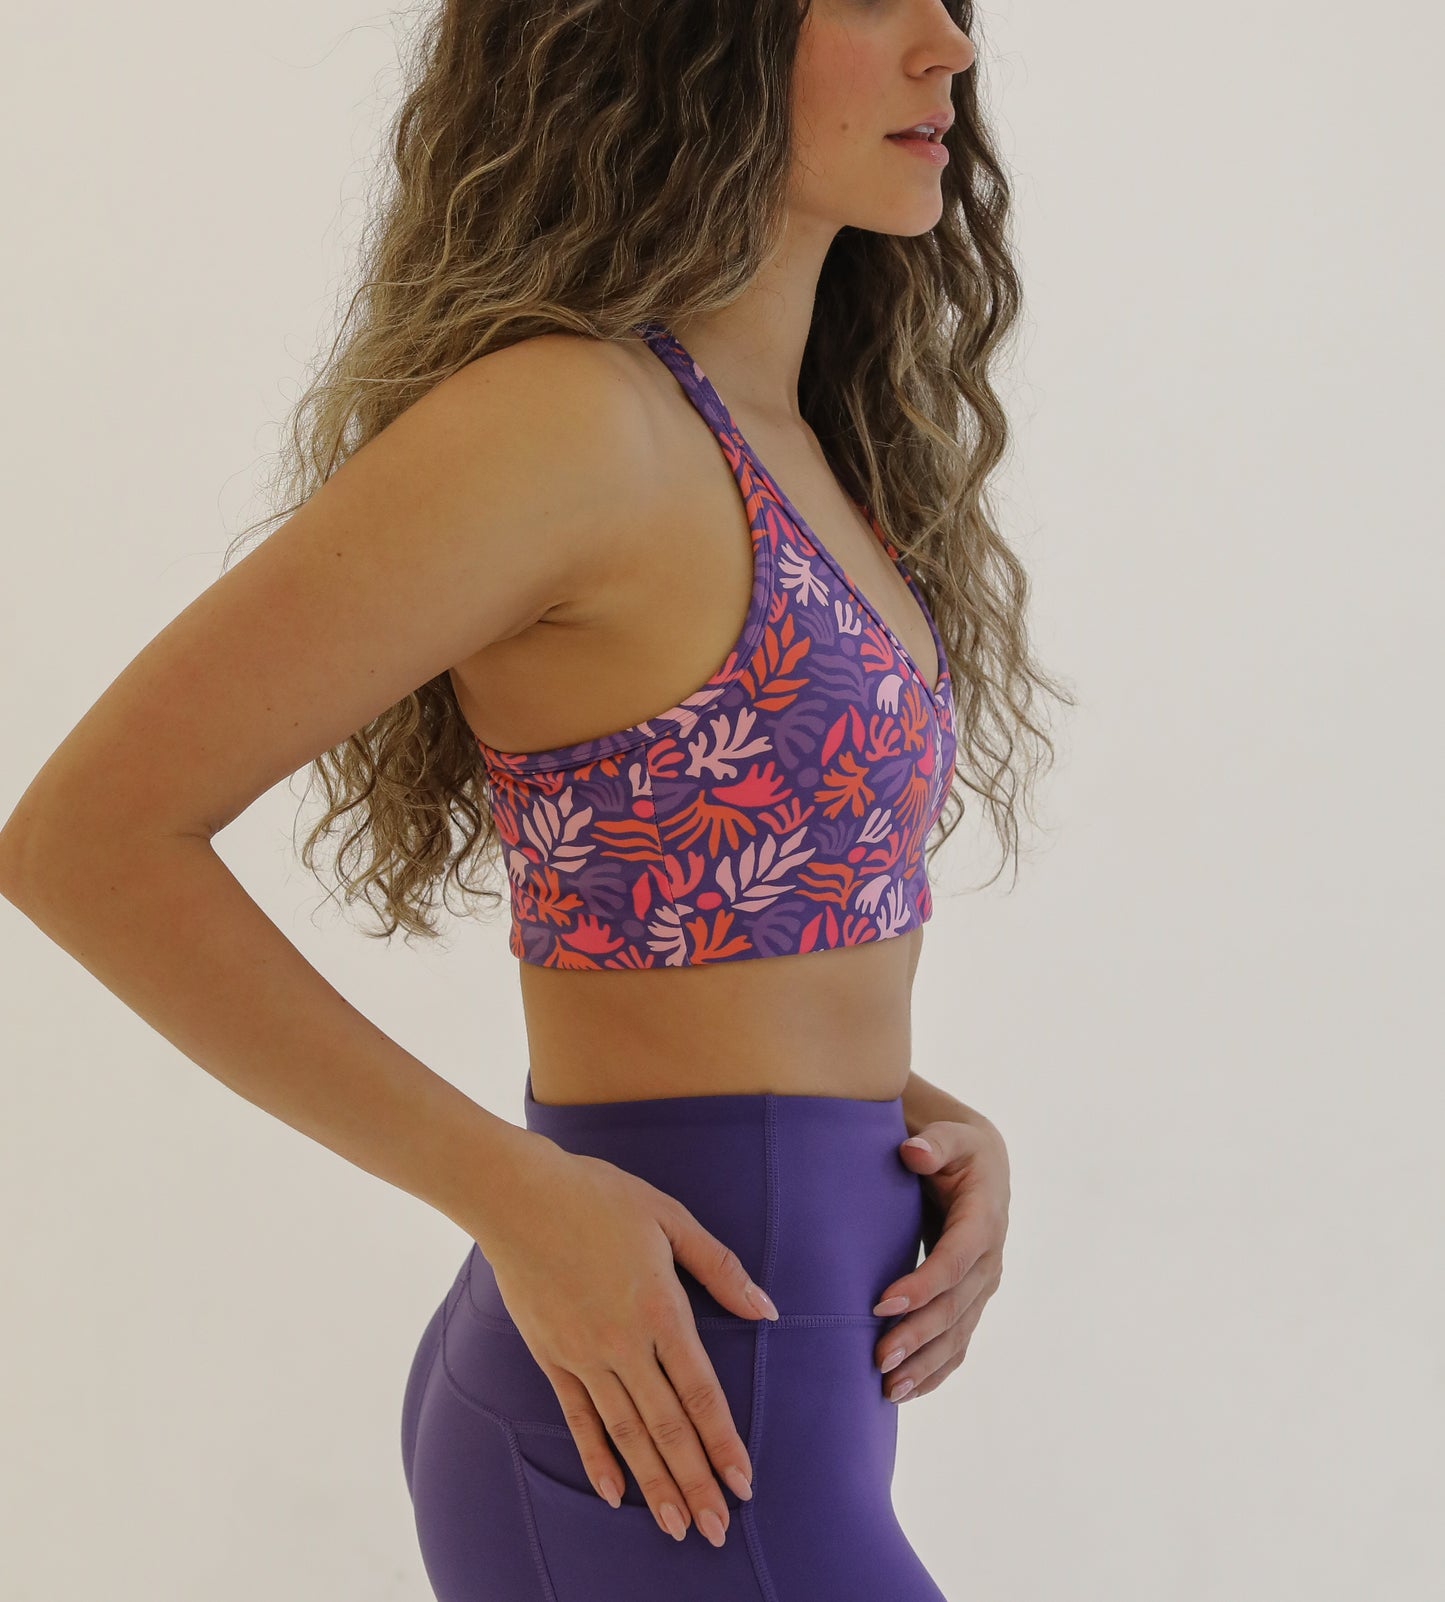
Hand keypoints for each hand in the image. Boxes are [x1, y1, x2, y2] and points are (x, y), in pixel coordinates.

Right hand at [470, 1135, 777, 1545]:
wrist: (518, 1196)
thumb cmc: (599, 1197)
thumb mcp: (670, 1217)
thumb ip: (719, 1267)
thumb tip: (766, 1309)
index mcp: (660, 1310)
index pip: (701, 1394)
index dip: (724, 1443)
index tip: (744, 1483)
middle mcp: (623, 1345)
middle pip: (667, 1427)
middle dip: (696, 1482)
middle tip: (718, 1530)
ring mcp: (584, 1356)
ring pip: (626, 1434)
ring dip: (655, 1483)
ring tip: (678, 1526)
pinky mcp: (552, 1357)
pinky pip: (579, 1418)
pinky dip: (597, 1459)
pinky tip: (615, 1494)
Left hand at [870, 1117, 1010, 1402]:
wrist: (976, 1162)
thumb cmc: (953, 1145)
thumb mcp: (948, 1135)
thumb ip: (933, 1142)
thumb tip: (913, 1152)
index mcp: (985, 1218)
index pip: (956, 1260)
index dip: (923, 1285)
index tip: (882, 1303)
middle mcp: (990, 1258)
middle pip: (955, 1307)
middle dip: (918, 1336)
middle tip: (878, 1359)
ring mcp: (983, 1284)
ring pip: (958, 1333)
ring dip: (926, 1364)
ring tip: (889, 1389)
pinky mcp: (971, 1299)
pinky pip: (958, 1342)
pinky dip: (936, 1369)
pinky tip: (908, 1391)